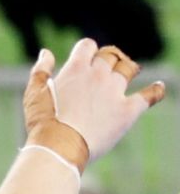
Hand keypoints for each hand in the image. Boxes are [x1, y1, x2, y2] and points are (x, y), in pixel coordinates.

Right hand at [24, 39, 164, 168]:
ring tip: (128, 72)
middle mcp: (99, 75)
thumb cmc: (43, 122)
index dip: (86, 50)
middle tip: (106, 67)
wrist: (59, 147)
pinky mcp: (128, 110)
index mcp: (76, 68)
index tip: (86, 57)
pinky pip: (149, 95)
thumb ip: (41, 70)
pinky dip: (155, 91)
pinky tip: (158, 88)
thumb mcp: (34, 93)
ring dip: (127, 68)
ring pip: (128, 69)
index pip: (87, 46)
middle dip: (107, 60)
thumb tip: (47, 53)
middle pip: (110, 56)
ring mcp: (115, 91)